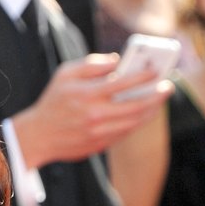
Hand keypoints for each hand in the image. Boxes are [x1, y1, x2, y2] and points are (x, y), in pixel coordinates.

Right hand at [12, 55, 171, 167]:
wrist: (37, 136)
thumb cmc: (52, 102)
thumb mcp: (64, 74)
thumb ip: (91, 63)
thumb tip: (117, 61)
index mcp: (87, 94)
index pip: (124, 82)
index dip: (144, 75)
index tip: (155, 70)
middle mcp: (94, 115)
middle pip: (136, 104)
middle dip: (156, 95)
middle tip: (167, 87)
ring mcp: (98, 132)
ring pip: (134, 121)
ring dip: (151, 110)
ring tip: (158, 101)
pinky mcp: (99, 145)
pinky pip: (125, 133)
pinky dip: (137, 122)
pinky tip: (142, 114)